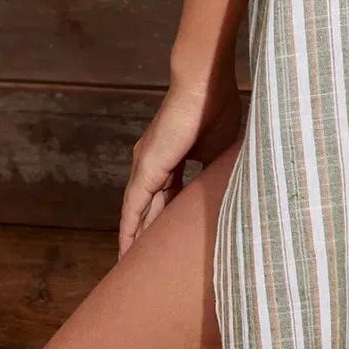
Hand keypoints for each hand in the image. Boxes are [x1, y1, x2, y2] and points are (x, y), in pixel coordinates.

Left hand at [118, 69, 242, 257]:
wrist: (204, 83)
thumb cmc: (216, 107)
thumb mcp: (218, 150)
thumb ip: (213, 173)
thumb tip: (220, 195)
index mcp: (172, 156)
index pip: (167, 195)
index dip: (167, 217)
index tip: (170, 240)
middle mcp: (153, 163)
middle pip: (149, 207)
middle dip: (148, 233)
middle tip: (147, 263)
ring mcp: (146, 165)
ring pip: (137, 211)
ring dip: (136, 238)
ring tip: (134, 265)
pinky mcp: (146, 169)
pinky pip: (134, 208)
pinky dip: (130, 230)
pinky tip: (128, 251)